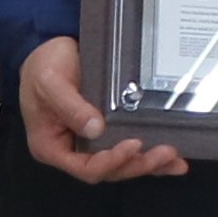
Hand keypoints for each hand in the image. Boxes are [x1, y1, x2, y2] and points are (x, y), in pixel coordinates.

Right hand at [18, 33, 185, 180]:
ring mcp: (92, 143)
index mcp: (52, 147)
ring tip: (175, 159)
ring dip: (150, 163)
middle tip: (164, 152)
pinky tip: (174, 160)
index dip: (110, 162)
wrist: (49, 46)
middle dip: (137, 164)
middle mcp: (74, 150)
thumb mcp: (50, 83)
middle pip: (109, 169)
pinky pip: (130, 149)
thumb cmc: (42, 65)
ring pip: (123, 163)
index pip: (85, 167)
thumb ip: (70, 106)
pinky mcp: (108, 131)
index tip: (132, 145)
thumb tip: (94, 128)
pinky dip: (151, 155)